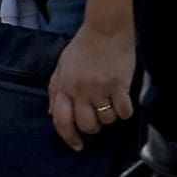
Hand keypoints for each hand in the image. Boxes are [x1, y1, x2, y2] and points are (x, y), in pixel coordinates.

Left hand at [49, 19, 136, 150]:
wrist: (106, 31)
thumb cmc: (83, 47)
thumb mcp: (62, 66)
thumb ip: (55, 89)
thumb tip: (51, 113)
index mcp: (64, 85)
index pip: (61, 120)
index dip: (68, 137)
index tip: (77, 145)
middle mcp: (80, 90)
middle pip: (86, 125)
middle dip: (92, 127)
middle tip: (97, 117)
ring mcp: (100, 89)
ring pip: (107, 120)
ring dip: (110, 116)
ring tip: (110, 102)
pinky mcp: (119, 86)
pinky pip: (124, 112)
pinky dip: (125, 111)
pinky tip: (123, 100)